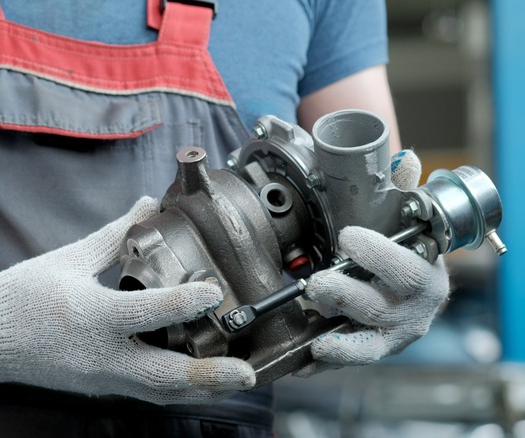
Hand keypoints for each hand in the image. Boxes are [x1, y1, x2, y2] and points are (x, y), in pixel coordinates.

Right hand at [0, 197, 254, 404]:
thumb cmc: (22, 294)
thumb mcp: (70, 258)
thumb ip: (115, 235)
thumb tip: (147, 205)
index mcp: (88, 314)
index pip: (145, 311)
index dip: (183, 302)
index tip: (213, 292)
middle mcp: (97, 353)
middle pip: (162, 375)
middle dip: (208, 376)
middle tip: (246, 372)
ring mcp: (99, 376)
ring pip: (159, 391)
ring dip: (200, 387)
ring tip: (236, 377)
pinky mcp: (100, 385)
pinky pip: (146, 391)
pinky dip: (176, 388)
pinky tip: (200, 379)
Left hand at [297, 149, 449, 371]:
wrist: (412, 288)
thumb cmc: (402, 251)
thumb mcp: (407, 222)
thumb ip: (402, 192)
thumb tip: (404, 160)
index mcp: (423, 276)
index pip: (403, 269)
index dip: (376, 254)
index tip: (348, 236)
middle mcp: (411, 312)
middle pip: (376, 308)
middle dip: (343, 294)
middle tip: (315, 283)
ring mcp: (390, 336)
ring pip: (364, 345)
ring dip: (336, 341)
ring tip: (314, 337)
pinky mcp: (370, 350)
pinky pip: (345, 361)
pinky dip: (323, 364)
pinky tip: (302, 364)